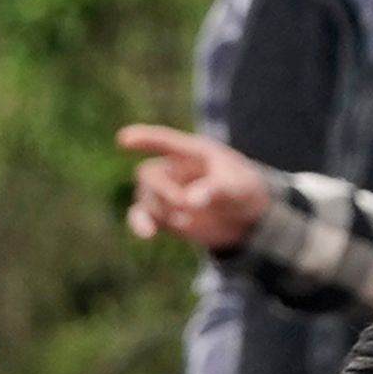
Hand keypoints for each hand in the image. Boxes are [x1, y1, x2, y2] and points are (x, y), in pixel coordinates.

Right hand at [120, 125, 272, 255]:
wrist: (248, 219)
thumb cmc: (245, 192)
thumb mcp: (240, 188)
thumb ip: (217, 190)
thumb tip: (190, 200)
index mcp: (194, 153)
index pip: (165, 141)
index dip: (144, 139)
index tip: (124, 139)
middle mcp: (173, 169)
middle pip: (149, 174)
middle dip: (163, 190)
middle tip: (184, 203)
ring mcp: (165, 192)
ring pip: (145, 197)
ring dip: (161, 210)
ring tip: (188, 221)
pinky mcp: (162, 214)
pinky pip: (141, 216)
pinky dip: (140, 224)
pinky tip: (146, 235)